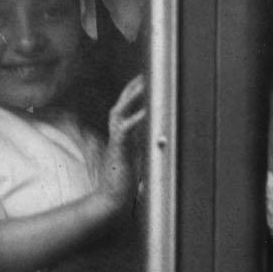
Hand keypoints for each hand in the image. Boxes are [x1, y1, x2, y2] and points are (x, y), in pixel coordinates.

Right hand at [99, 75, 148, 200]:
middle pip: (122, 103)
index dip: (135, 93)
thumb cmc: (125, 182)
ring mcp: (117, 140)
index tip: (145, 78)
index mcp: (123, 134)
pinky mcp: (119, 149)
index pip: (127, 108)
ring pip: (121, 111)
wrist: (112, 199)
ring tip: (144, 82)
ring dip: (133, 96)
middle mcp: (118, 134)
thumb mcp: (139, 159)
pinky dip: (137, 119)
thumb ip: (146, 147)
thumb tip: (160, 139)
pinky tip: (147, 111)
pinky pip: (126, 129)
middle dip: (133, 87)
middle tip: (145, 72)